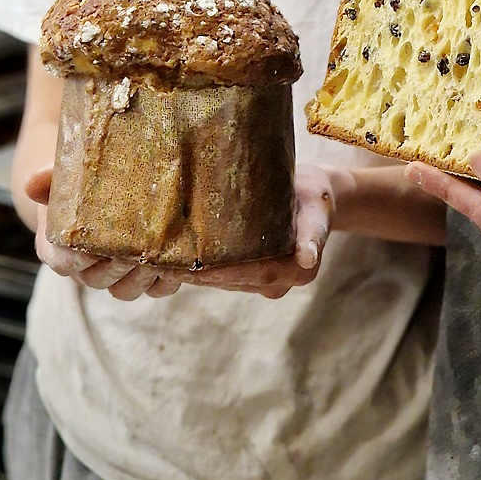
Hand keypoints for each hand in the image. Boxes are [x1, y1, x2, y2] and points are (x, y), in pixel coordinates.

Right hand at [25, 168, 181, 300]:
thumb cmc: (77, 185)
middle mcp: (85, 270)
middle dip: (120, 264)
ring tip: (163, 253)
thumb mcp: (62, 178)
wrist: (98, 189)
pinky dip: (172, 279)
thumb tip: (32, 183)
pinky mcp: (145, 277)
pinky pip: (157, 288)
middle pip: (99, 279)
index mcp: (59, 249)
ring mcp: (115, 276)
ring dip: (146, 275)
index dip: (79, 258)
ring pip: (127, 290)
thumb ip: (48, 180)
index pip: (63, 262)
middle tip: (140, 245)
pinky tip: (186, 264)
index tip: (96, 241)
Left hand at [172, 163, 335, 298]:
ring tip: (163, 260)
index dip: (223, 272)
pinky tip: (177, 258)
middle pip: (233, 281)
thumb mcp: (317, 209)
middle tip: (164, 264)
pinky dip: (202, 267)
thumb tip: (307, 258)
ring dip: (195, 273)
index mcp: (298, 271)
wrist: (315, 196)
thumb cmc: (315, 196)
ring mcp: (264, 282)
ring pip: (224, 280)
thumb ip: (312, 233)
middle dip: (199, 274)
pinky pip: (224, 275)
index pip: (254, 274)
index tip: (193, 268)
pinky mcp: (251, 275)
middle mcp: (280, 283)